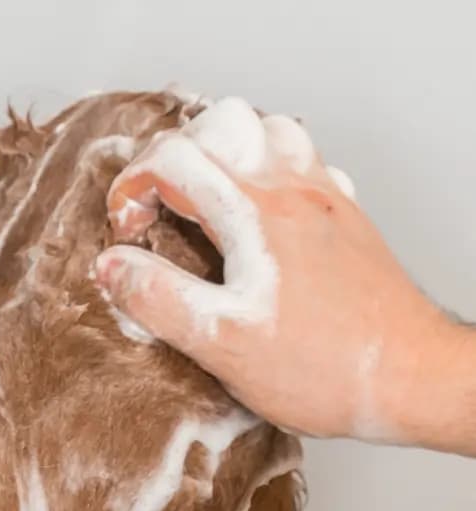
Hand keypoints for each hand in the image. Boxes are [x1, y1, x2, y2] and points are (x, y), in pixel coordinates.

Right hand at [94, 96, 461, 447]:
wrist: (409, 377)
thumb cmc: (322, 367)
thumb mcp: (220, 342)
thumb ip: (158, 298)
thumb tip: (111, 267)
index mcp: (255, 215)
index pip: (175, 160)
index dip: (132, 189)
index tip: (127, 236)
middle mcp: (293, 193)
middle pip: (223, 124)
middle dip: (176, 156)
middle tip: (160, 208)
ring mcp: (325, 200)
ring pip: (270, 131)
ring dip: (226, 155)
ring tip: (204, 203)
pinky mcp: (347, 220)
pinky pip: (306, 165)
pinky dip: (269, 174)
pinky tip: (257, 218)